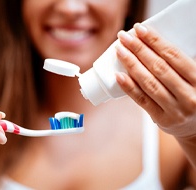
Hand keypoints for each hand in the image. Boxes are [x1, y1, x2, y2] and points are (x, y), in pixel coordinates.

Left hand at [115, 23, 195, 137]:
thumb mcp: (193, 79)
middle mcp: (189, 95)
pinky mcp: (162, 119)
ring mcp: (176, 110)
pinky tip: (119, 75)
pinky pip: (143, 100)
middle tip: (124, 36)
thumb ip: (178, 66)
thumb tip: (149, 44)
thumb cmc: (191, 96)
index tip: (139, 29)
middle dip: (139, 49)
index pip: (173, 55)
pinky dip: (129, 87)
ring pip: (149, 83)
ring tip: (120, 51)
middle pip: (159, 67)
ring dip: (131, 64)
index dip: (155, 41)